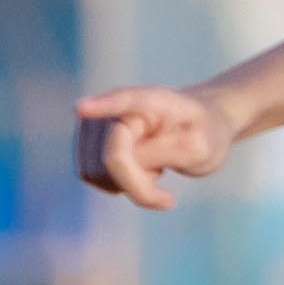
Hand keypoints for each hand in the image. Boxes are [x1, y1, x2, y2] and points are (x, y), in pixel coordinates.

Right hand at [76, 85, 238, 208]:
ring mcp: (96, 123)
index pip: (124, 101)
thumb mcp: (198, 149)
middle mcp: (116, 106)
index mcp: (152, 101)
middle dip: (137, 182)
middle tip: (165, 175)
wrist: (199, 126)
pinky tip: (138, 169)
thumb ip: (158, 154)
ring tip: (153, 164)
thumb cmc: (202, 134)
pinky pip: (93, 178)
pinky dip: (117, 183)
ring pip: (96, 174)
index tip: (81, 109)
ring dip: (127, 182)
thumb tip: (112, 161)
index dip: (102, 106)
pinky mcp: (87, 142)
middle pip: (111, 160)